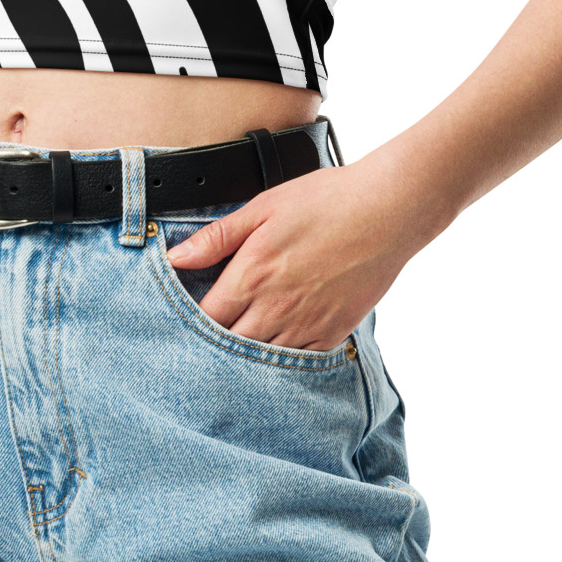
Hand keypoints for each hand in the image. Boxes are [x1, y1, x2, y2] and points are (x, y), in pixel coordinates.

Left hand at [164, 162, 421, 351]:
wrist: (386, 210)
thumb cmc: (325, 200)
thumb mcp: (262, 207)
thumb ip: (216, 237)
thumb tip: (175, 258)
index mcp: (251, 275)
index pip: (205, 318)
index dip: (192, 321)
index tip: (189, 316)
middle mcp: (275, 307)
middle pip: (229, 345)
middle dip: (215, 343)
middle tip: (208, 336)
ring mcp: (306, 324)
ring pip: (262, 359)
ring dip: (247, 354)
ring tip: (239, 344)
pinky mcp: (333, 332)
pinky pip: (298, 361)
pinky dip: (283, 360)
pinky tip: (277, 347)